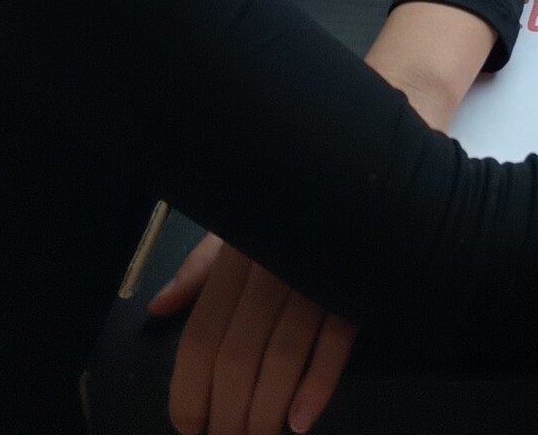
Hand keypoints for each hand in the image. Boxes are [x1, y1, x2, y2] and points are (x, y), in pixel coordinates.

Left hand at [158, 3, 487, 434]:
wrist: (378, 134)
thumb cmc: (301, 181)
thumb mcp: (244, 215)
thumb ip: (203, 268)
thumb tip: (159, 310)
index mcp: (239, 249)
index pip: (203, 333)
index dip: (189, 387)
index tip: (188, 426)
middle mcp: (272, 260)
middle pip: (238, 352)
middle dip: (228, 412)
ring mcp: (318, 267)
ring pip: (282, 352)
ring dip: (266, 407)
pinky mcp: (360, 272)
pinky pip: (336, 336)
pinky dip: (317, 383)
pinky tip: (300, 420)